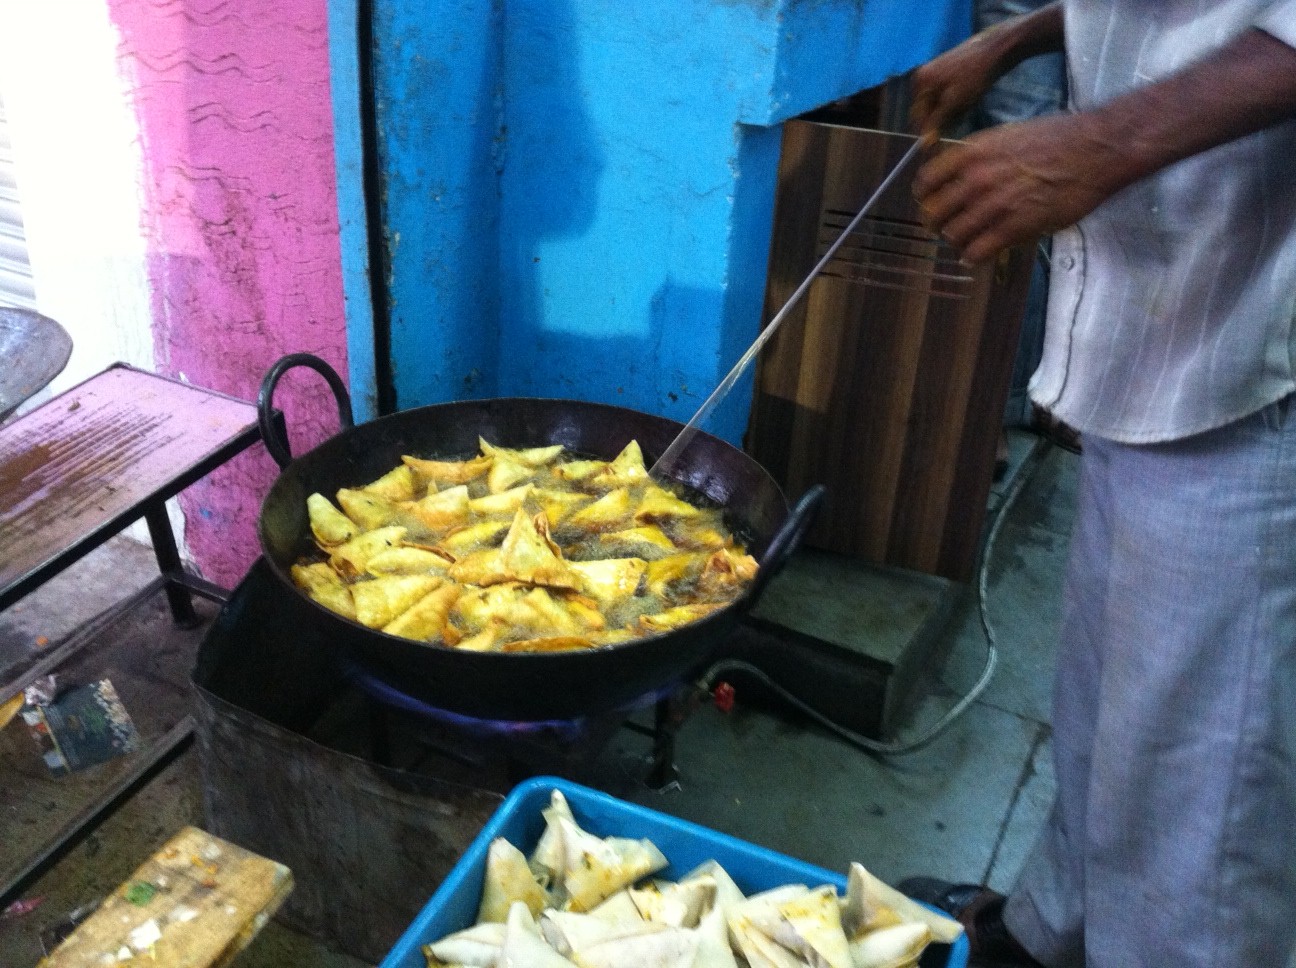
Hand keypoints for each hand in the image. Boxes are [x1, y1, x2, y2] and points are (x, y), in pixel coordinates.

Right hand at [911, 31, 1006, 141]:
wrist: (997, 48)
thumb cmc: (975, 75)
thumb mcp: (955, 103)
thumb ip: (937, 123)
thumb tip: (924, 145)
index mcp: (920, 81)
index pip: (918, 117)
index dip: (928, 134)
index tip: (938, 149)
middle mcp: (923, 76)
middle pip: (927, 110)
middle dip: (941, 121)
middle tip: (958, 125)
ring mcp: (935, 72)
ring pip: (938, 103)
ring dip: (950, 113)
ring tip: (966, 109)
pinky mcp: (947, 71)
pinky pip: (946, 95)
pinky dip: (955, 103)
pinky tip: (969, 100)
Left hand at [912, 114, 1124, 262]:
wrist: (1093, 150)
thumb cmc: (1056, 139)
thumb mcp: (1006, 136)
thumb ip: (978, 157)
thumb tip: (957, 175)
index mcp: (971, 153)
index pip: (926, 183)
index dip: (926, 198)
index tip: (933, 204)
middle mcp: (976, 179)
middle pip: (933, 214)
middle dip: (938, 224)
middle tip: (948, 228)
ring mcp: (993, 205)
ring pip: (953, 236)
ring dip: (957, 242)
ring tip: (968, 241)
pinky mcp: (1013, 228)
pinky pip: (976, 252)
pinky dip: (973, 257)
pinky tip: (979, 254)